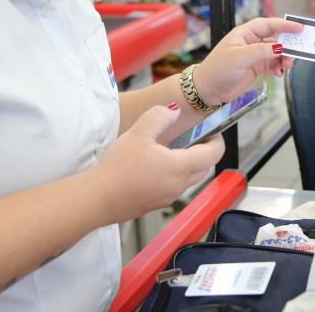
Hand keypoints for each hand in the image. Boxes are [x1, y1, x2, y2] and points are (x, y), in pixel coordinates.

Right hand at [89, 105, 224, 222]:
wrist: (96, 199)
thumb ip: (159, 117)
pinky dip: (174, 174)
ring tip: (172, 148)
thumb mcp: (138, 133)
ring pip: (188, 178)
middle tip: (194, 137)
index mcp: (180, 167)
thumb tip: (174, 110)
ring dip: (188, 163)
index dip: (217, 141)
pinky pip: (173, 186)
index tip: (213, 131)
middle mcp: (178, 185)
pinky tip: (154, 165)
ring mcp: (168, 197)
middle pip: (204, 168)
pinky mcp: (156, 203)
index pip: (213, 155)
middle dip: (204, 152)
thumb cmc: (117, 169)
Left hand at [195, 17, 303, 104]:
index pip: (268, 25)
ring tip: (288, 65)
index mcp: (244, 34)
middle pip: (275, 37)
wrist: (208, 90)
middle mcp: (251, 42)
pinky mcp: (256, 67)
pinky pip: (273, 63)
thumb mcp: (239, 58)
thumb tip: (279, 47)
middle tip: (299, 48)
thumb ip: (261, 51)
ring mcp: (254, 55)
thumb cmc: (218, 69)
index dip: (284, 25)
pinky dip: (278, 67)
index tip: (299, 27)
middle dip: (287, 43)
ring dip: (284, 57)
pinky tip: (279, 72)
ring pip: (276, 52)